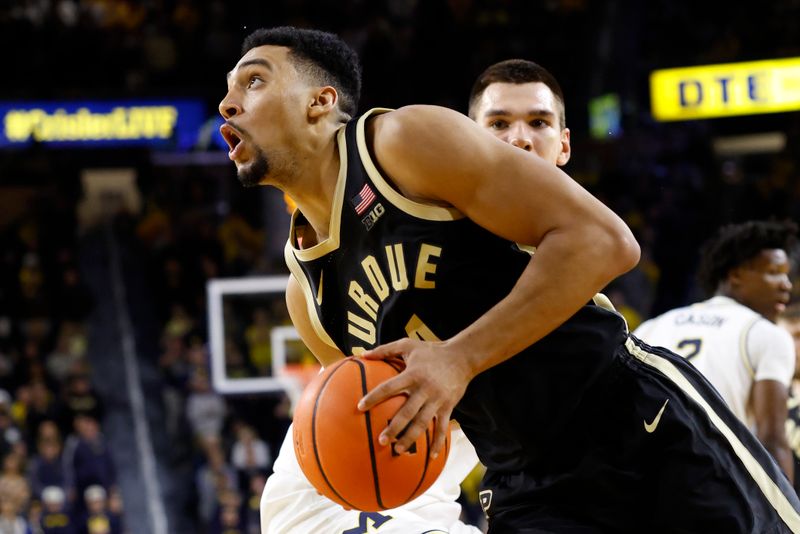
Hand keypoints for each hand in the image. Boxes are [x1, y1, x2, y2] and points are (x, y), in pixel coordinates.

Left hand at [357, 338, 472, 457]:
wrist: (462, 357)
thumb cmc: (432, 350)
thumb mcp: (408, 345)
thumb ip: (385, 349)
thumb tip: (362, 354)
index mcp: (412, 374)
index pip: (389, 387)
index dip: (374, 397)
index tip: (360, 407)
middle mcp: (424, 389)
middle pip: (406, 412)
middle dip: (393, 428)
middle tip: (381, 440)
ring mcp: (437, 400)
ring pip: (422, 423)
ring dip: (410, 438)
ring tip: (398, 450)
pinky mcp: (448, 407)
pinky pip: (442, 428)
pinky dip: (438, 443)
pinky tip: (432, 457)